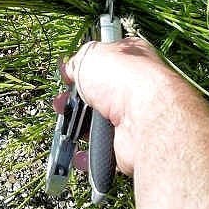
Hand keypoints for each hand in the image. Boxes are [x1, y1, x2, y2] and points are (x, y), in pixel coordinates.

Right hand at [56, 37, 199, 174]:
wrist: (145, 117)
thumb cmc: (124, 79)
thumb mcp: (91, 55)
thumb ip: (78, 61)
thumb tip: (71, 69)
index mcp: (131, 60)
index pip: (104, 61)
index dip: (83, 68)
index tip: (69, 75)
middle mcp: (134, 88)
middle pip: (96, 95)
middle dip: (74, 101)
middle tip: (63, 103)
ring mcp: (131, 118)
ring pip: (96, 124)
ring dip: (77, 127)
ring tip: (67, 126)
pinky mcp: (127, 144)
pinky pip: (102, 150)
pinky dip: (87, 153)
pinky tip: (79, 149)